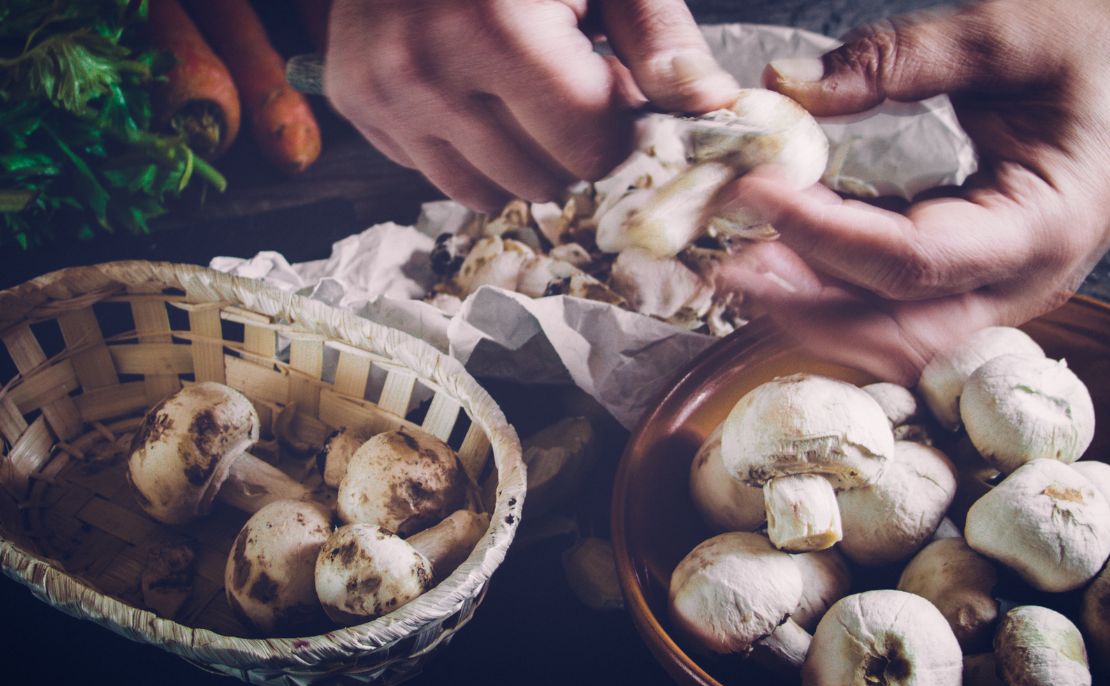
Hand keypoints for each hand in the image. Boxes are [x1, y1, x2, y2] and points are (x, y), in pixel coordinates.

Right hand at [324, 0, 737, 211]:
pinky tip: (472, 91)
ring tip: (520, 89)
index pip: (590, 146)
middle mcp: (427, 69)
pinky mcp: (357, 102)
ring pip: (488, 191)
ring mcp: (383, 92)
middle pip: (543, 178)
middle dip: (571, 145)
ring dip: (521, 155)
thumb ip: (658, 36)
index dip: (617, 125)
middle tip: (568, 83)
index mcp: (498, 29)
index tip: (614, 87)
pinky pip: (436, 174)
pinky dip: (467, 148)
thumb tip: (710, 109)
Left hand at [717, 0, 1109, 382]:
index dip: (826, 236)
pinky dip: (842, 297)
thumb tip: (790, 87)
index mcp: (1045, 224)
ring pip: (899, 341)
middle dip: (808, 309)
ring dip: (818, 314)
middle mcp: (1027, 281)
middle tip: (731, 263)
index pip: (916, 259)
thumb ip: (899, 58)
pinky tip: (789, 260)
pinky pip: (905, 314)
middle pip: (902, 334)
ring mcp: (1004, 291)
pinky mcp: (981, 280)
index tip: (757, 192)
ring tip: (744, 268)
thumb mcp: (1007, 31)